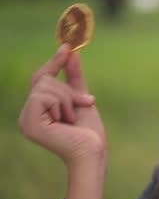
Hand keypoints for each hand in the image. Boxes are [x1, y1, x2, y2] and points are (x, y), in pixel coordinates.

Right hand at [18, 44, 106, 166]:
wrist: (93, 151)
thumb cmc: (89, 131)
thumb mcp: (82, 98)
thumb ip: (74, 77)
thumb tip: (71, 52)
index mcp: (37, 110)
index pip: (40, 79)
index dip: (53, 62)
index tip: (67, 47)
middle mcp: (27, 114)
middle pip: (43, 79)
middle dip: (68, 89)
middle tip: (85, 104)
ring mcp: (26, 120)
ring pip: (45, 85)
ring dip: (68, 98)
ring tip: (73, 118)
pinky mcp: (29, 124)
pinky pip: (42, 96)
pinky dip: (61, 104)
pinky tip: (66, 121)